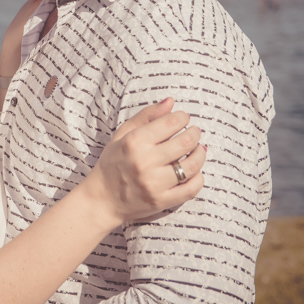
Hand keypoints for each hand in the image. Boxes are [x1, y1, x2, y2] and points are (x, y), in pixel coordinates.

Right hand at [79, 98, 205, 228]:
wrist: (103, 199)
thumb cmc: (113, 163)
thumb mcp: (123, 134)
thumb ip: (146, 116)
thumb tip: (171, 102)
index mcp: (134, 142)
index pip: (170, 123)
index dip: (182, 118)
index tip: (184, 118)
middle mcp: (145, 162)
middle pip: (184, 142)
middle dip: (194, 134)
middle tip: (194, 132)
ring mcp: (154, 183)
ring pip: (191, 166)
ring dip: (200, 154)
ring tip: (199, 149)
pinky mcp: (161, 201)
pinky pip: (190, 189)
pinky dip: (198, 179)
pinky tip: (195, 172)